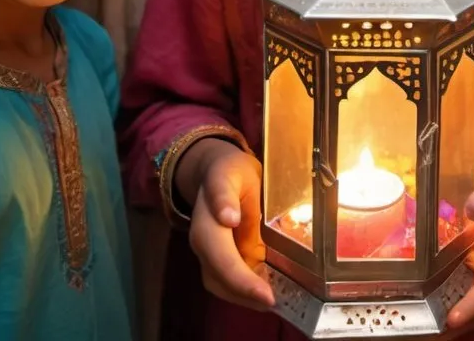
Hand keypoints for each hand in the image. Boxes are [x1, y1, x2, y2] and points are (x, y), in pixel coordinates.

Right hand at [178, 138, 274, 311]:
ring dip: (242, 297)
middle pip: (216, 273)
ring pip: (217, 283)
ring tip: (270, 302)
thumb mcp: (236, 171)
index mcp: (207, 216)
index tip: (263, 292)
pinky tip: (262, 296)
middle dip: (244, 291)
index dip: (239, 275)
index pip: (219, 252)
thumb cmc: (232, 170)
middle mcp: (201, 238)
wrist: (215, 170)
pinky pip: (223, 281)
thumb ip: (228, 194)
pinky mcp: (213, 258)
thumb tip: (228, 219)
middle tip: (272, 301)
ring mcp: (205, 251)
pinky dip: (242, 292)